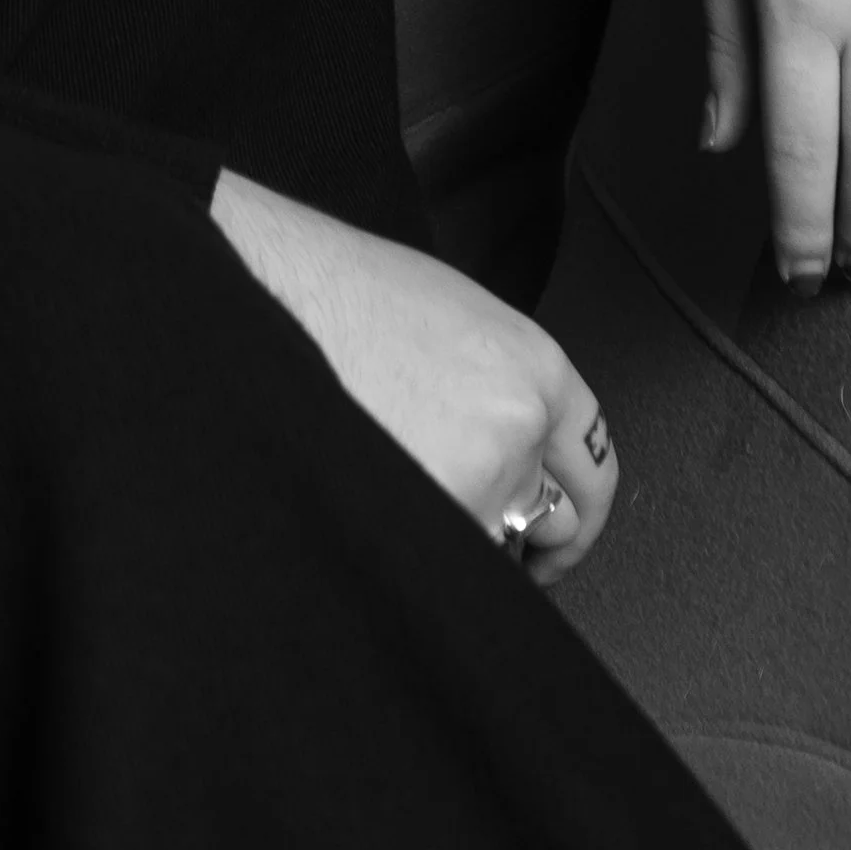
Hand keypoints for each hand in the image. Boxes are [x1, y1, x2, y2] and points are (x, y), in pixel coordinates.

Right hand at [208, 168, 616, 582]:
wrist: (258, 290)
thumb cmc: (330, 294)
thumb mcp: (443, 318)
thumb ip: (494, 387)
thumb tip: (511, 462)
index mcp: (530, 364)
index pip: (591, 468)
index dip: (574, 516)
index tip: (556, 542)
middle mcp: (515, 421)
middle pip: (542, 518)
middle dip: (503, 527)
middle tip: (450, 510)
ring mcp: (473, 474)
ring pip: (478, 543)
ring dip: (441, 530)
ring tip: (378, 471)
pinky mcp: (425, 512)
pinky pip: (433, 559)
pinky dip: (401, 544)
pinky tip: (359, 489)